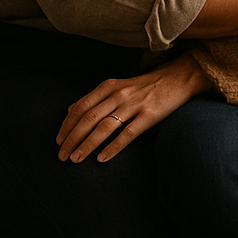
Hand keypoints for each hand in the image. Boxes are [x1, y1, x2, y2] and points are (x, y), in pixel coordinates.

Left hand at [56, 53, 211, 163]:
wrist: (179, 77)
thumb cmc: (146, 85)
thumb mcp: (119, 84)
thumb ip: (96, 97)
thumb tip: (70, 110)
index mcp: (110, 86)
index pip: (81, 107)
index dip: (67, 125)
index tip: (58, 141)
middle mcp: (120, 93)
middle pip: (89, 118)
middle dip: (72, 138)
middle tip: (62, 156)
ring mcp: (134, 104)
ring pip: (104, 127)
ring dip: (87, 145)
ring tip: (76, 159)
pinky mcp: (149, 115)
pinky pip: (127, 134)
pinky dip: (112, 147)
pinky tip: (102, 159)